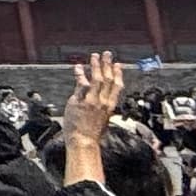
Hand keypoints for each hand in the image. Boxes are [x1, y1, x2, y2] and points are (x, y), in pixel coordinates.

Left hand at [65, 53, 124, 171]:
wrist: (83, 141)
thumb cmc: (91, 134)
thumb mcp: (102, 120)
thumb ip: (101, 109)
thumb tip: (99, 104)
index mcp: (110, 106)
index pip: (117, 86)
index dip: (118, 74)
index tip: (118, 65)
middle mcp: (103, 101)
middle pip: (108, 79)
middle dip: (108, 65)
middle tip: (107, 54)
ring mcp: (92, 100)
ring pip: (97, 78)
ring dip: (96, 65)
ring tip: (94, 56)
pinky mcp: (80, 101)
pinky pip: (81, 83)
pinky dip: (79, 74)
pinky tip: (77, 67)